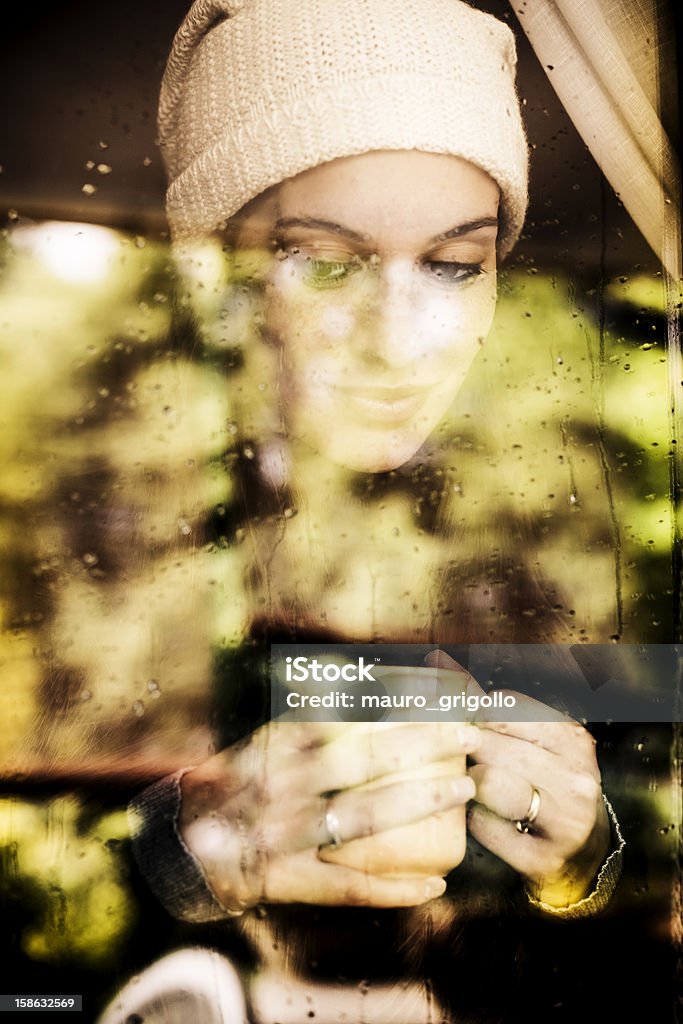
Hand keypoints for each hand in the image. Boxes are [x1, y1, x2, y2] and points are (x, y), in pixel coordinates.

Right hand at [178, 717, 478, 910]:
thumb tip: (370, 675)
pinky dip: (397, 888)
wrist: (186, 848)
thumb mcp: (269, 738)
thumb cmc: (243, 784)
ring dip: (419, 803)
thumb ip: (313, 710)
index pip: (344, 714)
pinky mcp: (291, 882)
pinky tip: (438, 883)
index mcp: (275, 745)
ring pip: (363, 818)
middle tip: (468, 734)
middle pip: (361, 761)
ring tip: (464, 788)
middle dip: (421, 744)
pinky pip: (352, 887)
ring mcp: (286, 837)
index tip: (440, 694)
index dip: (396, 703)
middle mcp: (280, 787)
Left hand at [427, 650, 610, 908]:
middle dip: (468, 750)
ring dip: (471, 784)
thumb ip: (484, 703)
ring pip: (490, 783)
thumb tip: (435, 656)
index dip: (475, 714)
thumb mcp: (530, 740)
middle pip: (492, 745)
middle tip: (466, 758)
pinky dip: (476, 823)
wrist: (581, 855)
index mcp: (573, 738)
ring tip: (476, 787)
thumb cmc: (543, 785)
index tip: (469, 724)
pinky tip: (482, 820)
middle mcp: (577, 776)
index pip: (506, 707)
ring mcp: (566, 820)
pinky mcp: (546, 858)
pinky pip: (487, 829)